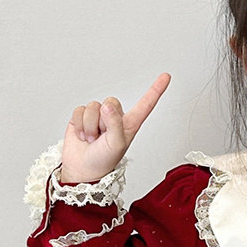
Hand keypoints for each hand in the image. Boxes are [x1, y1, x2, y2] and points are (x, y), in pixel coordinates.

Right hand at [56, 72, 170, 185]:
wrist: (83, 169)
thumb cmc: (103, 161)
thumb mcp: (116, 144)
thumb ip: (115, 124)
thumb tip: (107, 106)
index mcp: (129, 124)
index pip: (145, 104)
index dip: (155, 90)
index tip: (166, 76)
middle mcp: (114, 117)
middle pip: (110, 102)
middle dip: (103, 121)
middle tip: (101, 138)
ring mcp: (98, 116)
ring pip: (93, 106)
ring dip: (90, 125)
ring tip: (92, 139)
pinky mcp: (83, 116)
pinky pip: (80, 110)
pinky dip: (80, 125)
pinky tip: (83, 136)